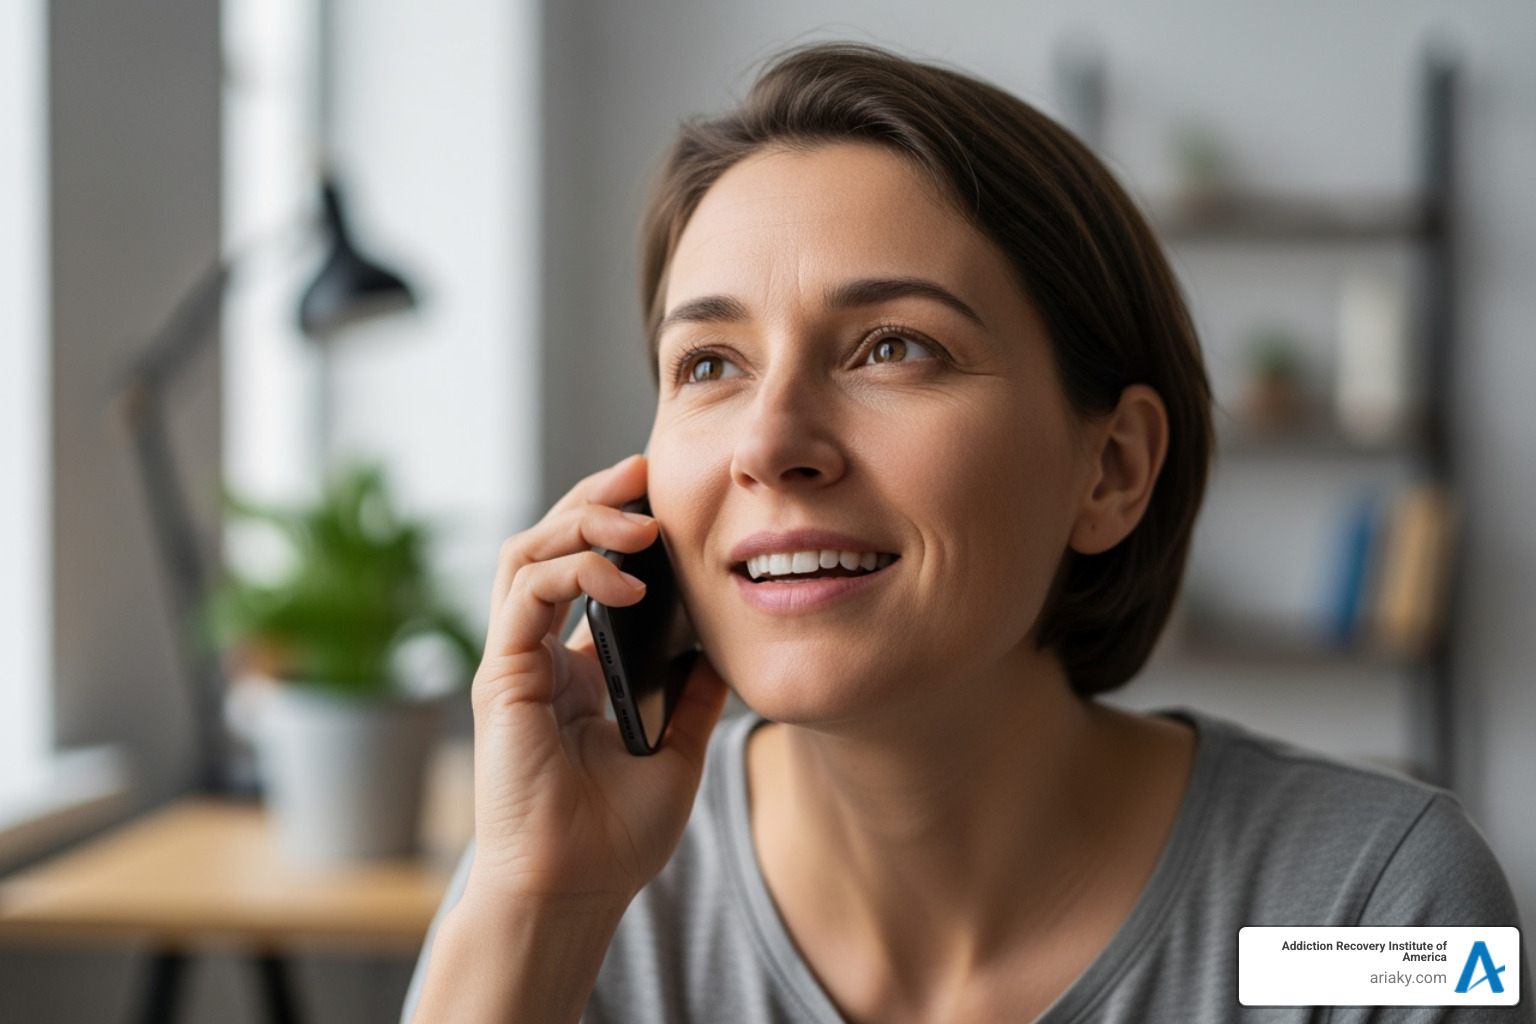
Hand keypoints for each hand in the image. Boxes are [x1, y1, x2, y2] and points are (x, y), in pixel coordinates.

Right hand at [465, 454, 729, 910]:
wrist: (573, 892)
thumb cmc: (614, 836)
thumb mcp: (678, 749)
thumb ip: (695, 694)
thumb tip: (727, 647)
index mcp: (574, 667)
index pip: (585, 569)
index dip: (617, 525)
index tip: (666, 497)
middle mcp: (538, 655)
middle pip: (551, 545)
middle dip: (596, 499)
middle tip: (643, 471)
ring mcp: (514, 662)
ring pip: (529, 555)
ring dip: (581, 522)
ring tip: (638, 519)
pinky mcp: (500, 677)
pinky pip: (526, 596)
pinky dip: (573, 573)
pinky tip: (624, 581)